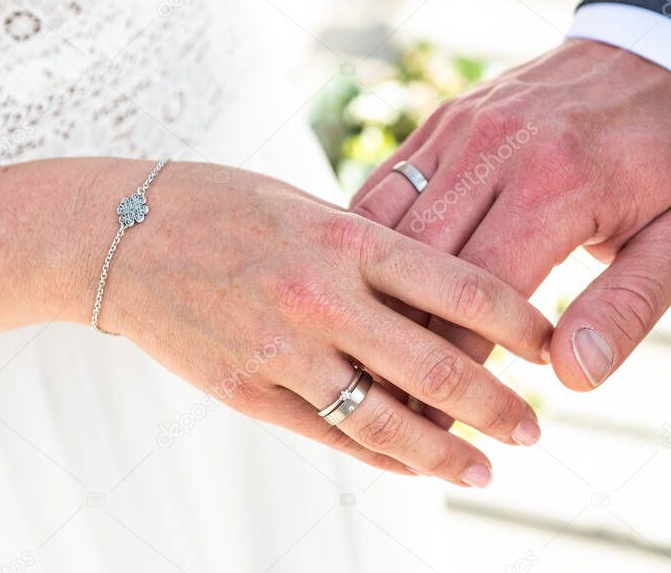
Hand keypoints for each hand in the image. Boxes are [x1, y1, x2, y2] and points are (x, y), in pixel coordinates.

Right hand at [78, 161, 550, 485]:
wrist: (120, 233)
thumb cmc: (223, 204)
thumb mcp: (307, 203)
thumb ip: (373, 246)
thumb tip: (441, 287)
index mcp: (347, 237)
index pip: (459, 284)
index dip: (517, 320)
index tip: (549, 344)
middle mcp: (321, 297)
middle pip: (432, 364)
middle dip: (494, 402)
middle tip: (534, 427)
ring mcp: (281, 350)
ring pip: (382, 419)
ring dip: (443, 451)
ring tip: (485, 467)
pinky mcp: (247, 390)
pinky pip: (329, 434)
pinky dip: (381, 456)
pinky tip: (417, 466)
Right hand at [351, 39, 670, 395]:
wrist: (657, 57)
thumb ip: (628, 307)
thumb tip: (571, 375)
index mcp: (558, 184)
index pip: (484, 295)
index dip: (459, 366)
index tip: (444, 422)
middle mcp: (497, 150)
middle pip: (421, 265)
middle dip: (406, 342)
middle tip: (395, 402)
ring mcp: (462, 129)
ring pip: (388, 226)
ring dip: (375, 295)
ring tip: (372, 353)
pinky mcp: (444, 121)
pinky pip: (386, 186)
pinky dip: (370, 242)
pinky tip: (369, 286)